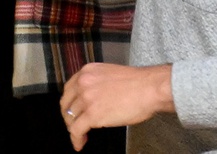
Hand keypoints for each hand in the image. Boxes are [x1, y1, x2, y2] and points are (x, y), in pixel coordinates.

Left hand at [58, 63, 173, 148]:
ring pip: (70, 117)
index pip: (69, 89)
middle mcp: (83, 83)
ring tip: (79, 135)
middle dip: (68, 115)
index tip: (72, 110)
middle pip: (66, 103)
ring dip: (73, 128)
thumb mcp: (110, 75)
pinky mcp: (92, 115)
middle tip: (73, 124)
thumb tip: (96, 97)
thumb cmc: (139, 84)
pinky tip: (79, 144)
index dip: (70, 102)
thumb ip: (97, 83)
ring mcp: (86, 99)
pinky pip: (77, 130)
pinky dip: (76, 139)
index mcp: (87, 72)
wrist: (150, 88)